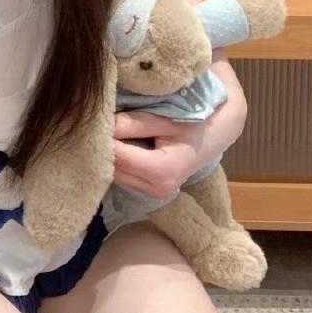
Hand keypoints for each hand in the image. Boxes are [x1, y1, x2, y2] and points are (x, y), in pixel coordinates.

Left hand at [111, 59, 247, 198]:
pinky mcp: (149, 192)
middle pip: (113, 168)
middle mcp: (157, 190)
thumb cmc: (193, 121)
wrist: (216, 134)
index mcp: (162, 172)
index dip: (103, 136)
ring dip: (108, 154)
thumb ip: (133, 123)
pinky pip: (122, 176)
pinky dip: (117, 160)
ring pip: (115, 174)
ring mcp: (153, 195)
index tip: (95, 117)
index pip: (117, 156)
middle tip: (97, 121)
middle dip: (103, 146)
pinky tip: (118, 143)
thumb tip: (102, 124)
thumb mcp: (165, 118)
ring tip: (107, 130)